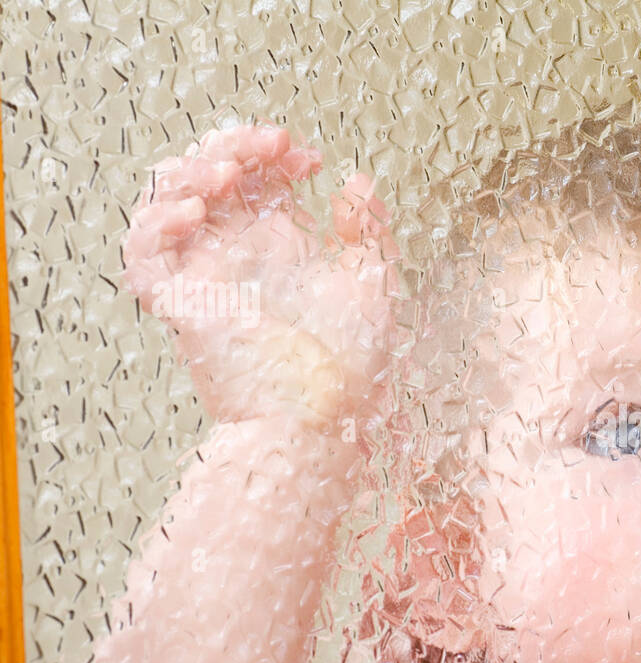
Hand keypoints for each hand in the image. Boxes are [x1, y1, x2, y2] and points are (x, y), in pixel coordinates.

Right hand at [122, 122, 400, 423]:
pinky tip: (195, 209)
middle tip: (274, 144)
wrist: (321, 416)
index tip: (310, 159)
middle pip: (209, 178)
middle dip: (235, 145)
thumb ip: (370, 233)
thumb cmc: (351, 366)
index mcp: (279, 248)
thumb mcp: (374, 285)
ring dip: (190, 171)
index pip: (257, 180)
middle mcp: (237, 256)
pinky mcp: (179, 303)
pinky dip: (157, 221)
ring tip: (230, 171)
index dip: (273, 154)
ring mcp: (205, 277)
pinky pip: (143, 253)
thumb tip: (356, 182)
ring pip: (167, 202)